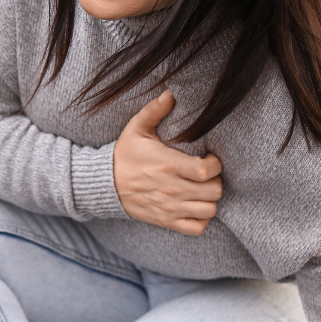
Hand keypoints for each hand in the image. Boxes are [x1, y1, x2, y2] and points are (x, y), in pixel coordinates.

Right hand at [113, 90, 222, 235]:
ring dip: (210, 200)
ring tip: (202, 189)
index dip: (216, 164)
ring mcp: (170, 208)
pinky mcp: (166, 221)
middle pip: (214, 191)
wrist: (104, 184)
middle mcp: (172, 189)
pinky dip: (201, 220)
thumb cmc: (124, 155)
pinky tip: (195, 206)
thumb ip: (155, 110)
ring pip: (209, 210)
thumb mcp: (136, 129)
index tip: (209, 158)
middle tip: (207, 174)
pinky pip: (197, 229)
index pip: (207, 170)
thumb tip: (171, 93)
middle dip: (216, 181)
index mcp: (168, 165)